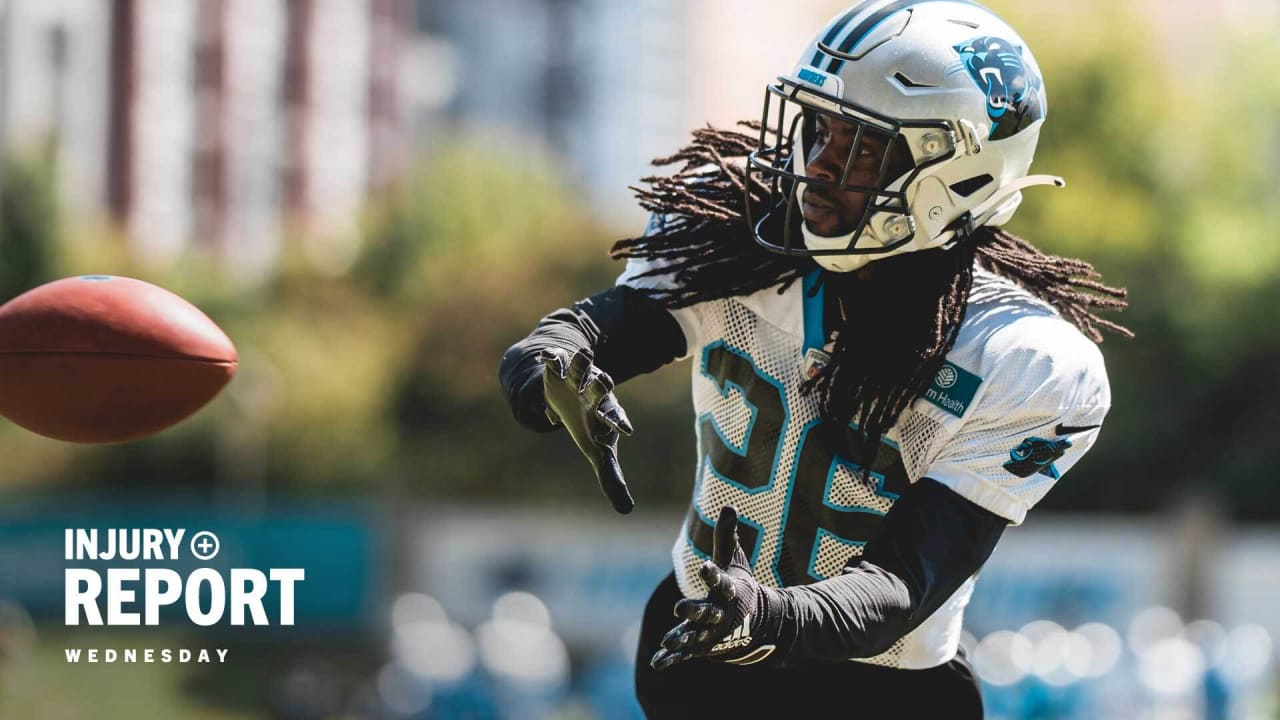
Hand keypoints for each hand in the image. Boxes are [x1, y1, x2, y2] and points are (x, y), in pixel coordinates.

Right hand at [539, 348, 635, 513]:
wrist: (569, 392)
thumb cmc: (587, 425)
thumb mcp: (598, 450)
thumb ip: (611, 477)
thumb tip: (626, 511)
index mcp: (604, 412)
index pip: (614, 417)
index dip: (618, 422)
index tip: (625, 429)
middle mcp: (593, 391)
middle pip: (600, 387)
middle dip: (601, 384)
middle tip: (604, 381)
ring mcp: (576, 377)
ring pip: (581, 367)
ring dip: (581, 363)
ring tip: (582, 356)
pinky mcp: (557, 368)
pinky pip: (556, 360)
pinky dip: (552, 358)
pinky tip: (547, 356)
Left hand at [650, 506, 782, 669]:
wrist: (757, 626)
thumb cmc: (739, 587)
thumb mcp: (734, 561)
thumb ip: (726, 537)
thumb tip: (728, 505)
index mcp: (729, 591)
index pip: (721, 581)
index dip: (713, 574)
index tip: (704, 567)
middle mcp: (721, 614)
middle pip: (707, 613)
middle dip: (694, 612)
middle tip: (678, 607)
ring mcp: (711, 634)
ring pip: (695, 636)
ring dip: (681, 638)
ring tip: (667, 641)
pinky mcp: (702, 647)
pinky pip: (686, 654)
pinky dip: (672, 658)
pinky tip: (657, 662)